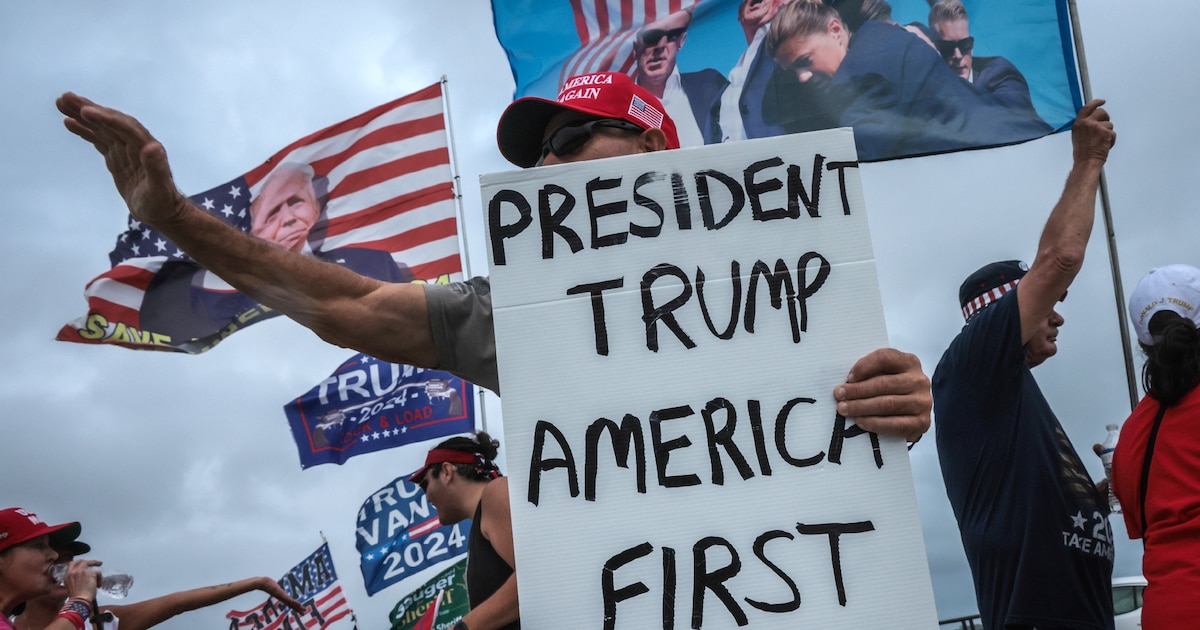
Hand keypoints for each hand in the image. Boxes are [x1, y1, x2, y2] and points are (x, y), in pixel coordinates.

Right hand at [56, 92, 190, 226]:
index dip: (106, 118)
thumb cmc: (162, 202)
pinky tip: (69, 121)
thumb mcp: (159, 188)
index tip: (86, 112)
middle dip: (89, 109)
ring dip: (83, 114)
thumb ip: (157, 168)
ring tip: (61, 102)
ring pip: (102, 127)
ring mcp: (125, 149)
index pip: (125, 127)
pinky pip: (99, 139)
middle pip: (110, 121)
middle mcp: (135, 143)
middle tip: (65, 97)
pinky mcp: (117, 157)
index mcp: (146, 147)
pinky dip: (85, 129)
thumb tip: (153, 147)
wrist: (163, 211)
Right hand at [63, 559, 101, 600]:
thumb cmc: (76, 598)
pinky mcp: (90, 573)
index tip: (83, 564)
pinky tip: (98, 585)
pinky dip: (99, 579)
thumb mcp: (71, 587)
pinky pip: (98, 572)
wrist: (79, 601)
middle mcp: (73, 571)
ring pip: (89, 563)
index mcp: (67, 576)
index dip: (78, 563)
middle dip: (87, 561)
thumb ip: (74, 580)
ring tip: (100, 564)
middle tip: (94, 562)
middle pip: (80, 561)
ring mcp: (82, 571)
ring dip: (95, 563)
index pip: (71, 564)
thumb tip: (83, 577)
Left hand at [257, 577, 305, 612]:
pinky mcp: (281, 595)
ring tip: (303, 610)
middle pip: (292, 605)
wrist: (262, 583)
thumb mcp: (275, 586)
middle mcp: (282, 598)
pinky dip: (294, 602)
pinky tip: (299, 604)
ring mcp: (282, 597)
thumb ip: (278, 588)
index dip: (295, 606)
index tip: (300, 609)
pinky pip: (289, 600)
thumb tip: (278, 586)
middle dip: (298, 609)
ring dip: (298, 607)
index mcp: (281, 597)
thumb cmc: (267, 584)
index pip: (290, 603)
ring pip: (292, 603)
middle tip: (304, 613)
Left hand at [834, 348, 930, 441]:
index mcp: (909, 362)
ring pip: (888, 403)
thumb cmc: (892, 391)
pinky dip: (874, 423)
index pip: (885, 358)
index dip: (864, 366)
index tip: (848, 377)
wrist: (913, 415)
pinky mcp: (922, 423)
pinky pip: (895, 424)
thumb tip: (846, 382)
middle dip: (857, 390)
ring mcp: (922, 402)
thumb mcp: (885, 375)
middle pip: (884, 383)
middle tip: (839, 395)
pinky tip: (860, 422)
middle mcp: (919, 381)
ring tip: (844, 409)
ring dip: (861, 407)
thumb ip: (871, 373)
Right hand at [1072, 99, 1115, 163]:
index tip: (1102, 101)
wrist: (1086, 161)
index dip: (1096, 102)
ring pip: (1109, 124)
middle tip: (1104, 127)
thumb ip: (1084, 125)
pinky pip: (1113, 133)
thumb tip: (1093, 119)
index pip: (1088, 107)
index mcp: (1078, 123)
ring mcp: (1097, 127)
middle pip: (1101, 112)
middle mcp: (1087, 123)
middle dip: (1105, 118)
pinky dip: (1111, 140)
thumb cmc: (1082, 152)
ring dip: (1108, 132)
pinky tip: (1104, 145)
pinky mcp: (1106, 132)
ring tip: (1101, 141)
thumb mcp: (1078, 135)